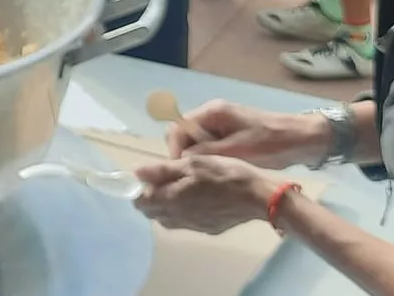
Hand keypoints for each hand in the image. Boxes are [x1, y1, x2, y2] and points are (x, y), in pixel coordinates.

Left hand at [133, 155, 279, 234]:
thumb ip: (162, 170)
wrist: (257, 197)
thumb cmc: (224, 174)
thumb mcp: (192, 163)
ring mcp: (194, 226)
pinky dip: (182, 212)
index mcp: (171, 200)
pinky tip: (195, 199)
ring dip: (166, 206)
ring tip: (178, 187)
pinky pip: (186, 223)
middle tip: (163, 179)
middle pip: (153, 213)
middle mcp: (179, 218)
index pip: (141, 202)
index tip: (147, 177)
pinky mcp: (208, 229)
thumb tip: (136, 172)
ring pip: (168, 220)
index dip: (139, 189)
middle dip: (151, 198)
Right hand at [167, 100, 330, 169]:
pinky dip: (208, 160)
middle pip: (183, 134)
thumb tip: (181, 161)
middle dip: (185, 156)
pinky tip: (216, 174)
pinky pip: (208, 147)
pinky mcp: (228, 135)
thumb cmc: (270, 143)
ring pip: (195, 143)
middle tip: (194, 177)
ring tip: (206, 178)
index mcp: (211, 112)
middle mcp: (211, 114)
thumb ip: (206, 153)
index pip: (177, 128)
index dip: (175, 150)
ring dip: (197, 159)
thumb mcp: (236, 150)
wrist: (301, 140)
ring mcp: (220, 125)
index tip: (181, 172)